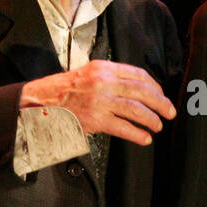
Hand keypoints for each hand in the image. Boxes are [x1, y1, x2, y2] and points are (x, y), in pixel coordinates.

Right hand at [18, 59, 175, 145]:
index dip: (154, 86)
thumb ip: (108, 78)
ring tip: (158, 126)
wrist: (36, 102)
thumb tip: (133, 90)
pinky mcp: (94, 119)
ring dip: (152, 119)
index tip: (161, 94)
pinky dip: (137, 134)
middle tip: (170, 112)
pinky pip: (123, 127)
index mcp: (102, 68)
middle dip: (160, 102)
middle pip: (142, 91)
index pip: (137, 74)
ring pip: (136, 109)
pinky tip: (144, 138)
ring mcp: (99, 100)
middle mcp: (103, 81)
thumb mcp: (86, 74)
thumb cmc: (60, 91)